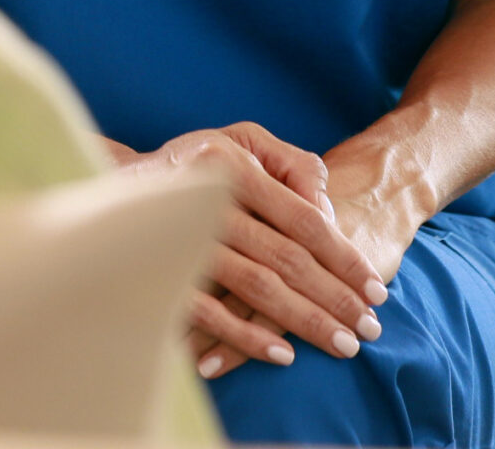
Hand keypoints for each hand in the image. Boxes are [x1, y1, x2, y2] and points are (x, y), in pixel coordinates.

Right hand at [127, 123, 387, 377]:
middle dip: (334, 298)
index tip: (374, 289)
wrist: (121, 184)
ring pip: (257, 287)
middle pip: (286, 258)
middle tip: (369, 328)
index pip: (302, 219)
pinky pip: (211, 313)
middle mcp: (206, 201)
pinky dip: (247, 337)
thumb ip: (293, 165)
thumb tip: (328, 211)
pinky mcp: (161, 274)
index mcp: (231, 166)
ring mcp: (181, 239)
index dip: (344, 257)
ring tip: (342, 344)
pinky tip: (282, 354)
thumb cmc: (197, 163)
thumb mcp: (244, 141)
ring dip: (304, 320)